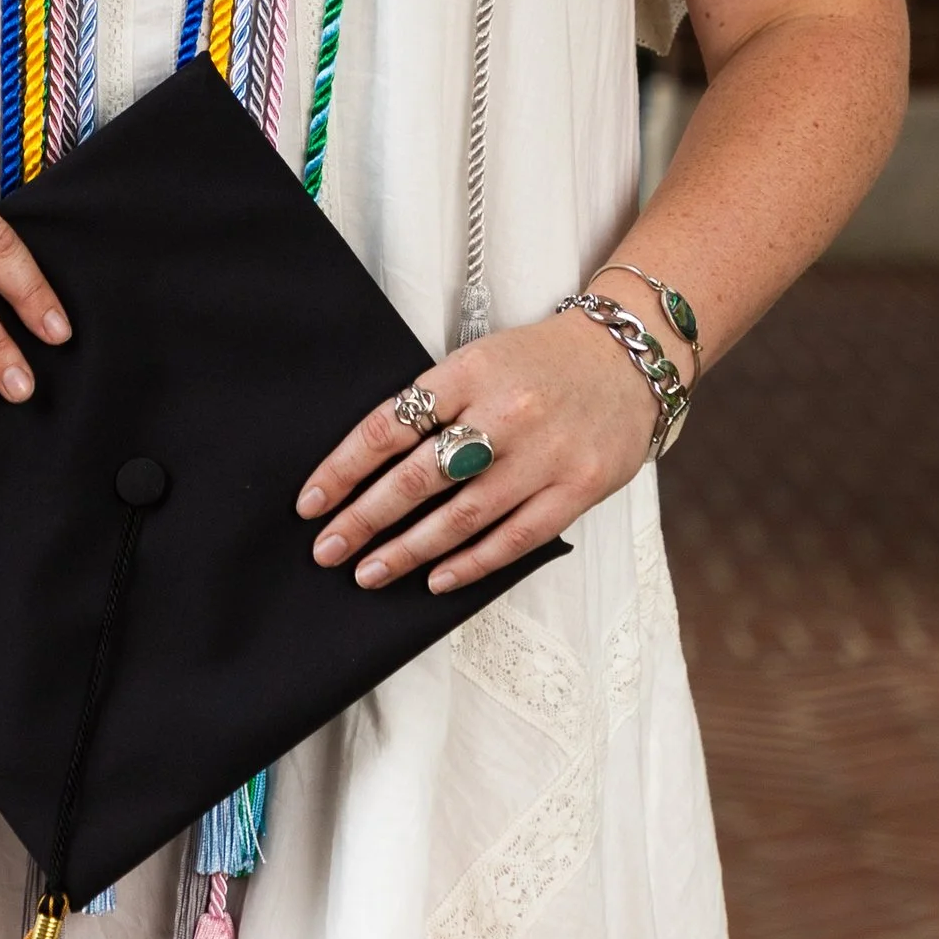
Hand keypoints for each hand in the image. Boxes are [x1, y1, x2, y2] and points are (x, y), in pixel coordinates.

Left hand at [295, 302, 658, 594]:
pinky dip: (471, 564)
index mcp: (469, 371)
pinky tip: (436, 580)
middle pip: (419, 477)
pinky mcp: (578, 488)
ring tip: (370, 573)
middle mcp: (505, 412)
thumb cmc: (538, 363)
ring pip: (462, 516)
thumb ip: (435, 404)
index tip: (311, 503)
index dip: (343, 469)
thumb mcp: (479, 360)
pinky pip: (514, 538)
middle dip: (365, 519)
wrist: (627, 358)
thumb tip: (370, 468)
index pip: (391, 425)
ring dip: (409, 551)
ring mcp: (544, 454)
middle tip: (327, 551)